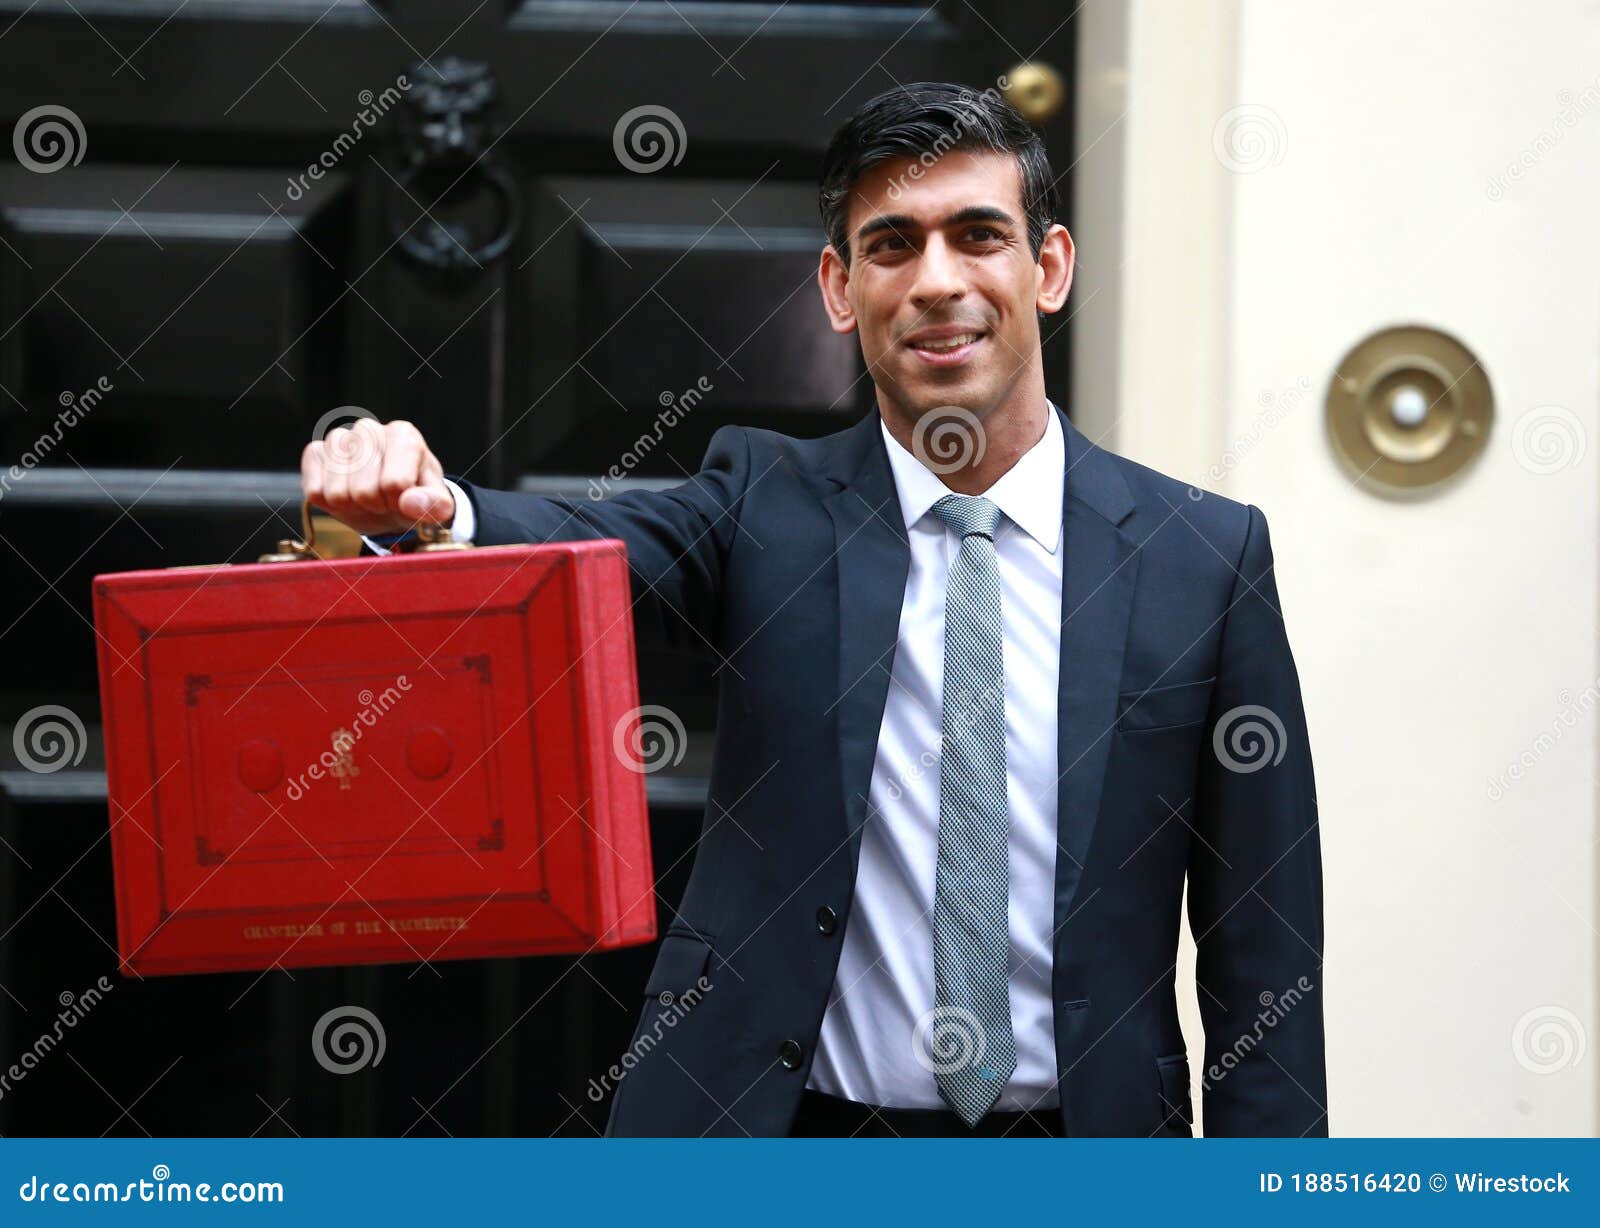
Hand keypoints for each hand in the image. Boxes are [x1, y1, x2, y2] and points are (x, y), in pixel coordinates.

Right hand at [300, 417, 454, 536]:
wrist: (390, 499)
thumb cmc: (415, 496)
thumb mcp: (437, 504)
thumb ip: (434, 504)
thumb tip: (410, 503)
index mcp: (402, 434)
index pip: (395, 484)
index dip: (399, 503)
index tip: (405, 499)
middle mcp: (368, 429)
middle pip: (364, 491)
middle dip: (376, 506)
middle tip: (385, 501)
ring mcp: (338, 439)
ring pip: (337, 494)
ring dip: (353, 507)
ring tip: (367, 498)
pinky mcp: (315, 453)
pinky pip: (315, 491)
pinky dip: (330, 504)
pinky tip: (346, 493)